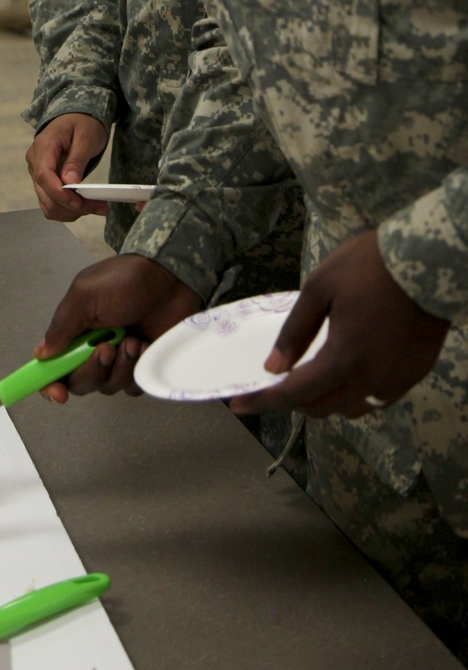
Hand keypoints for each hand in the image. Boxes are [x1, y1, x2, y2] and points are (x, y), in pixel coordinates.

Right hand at [26, 113, 109, 220]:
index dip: (58, 193)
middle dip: (72, 206)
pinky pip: (51, 204)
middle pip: (45, 194)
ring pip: (48, 204)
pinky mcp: (45, 183)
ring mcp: (38, 174)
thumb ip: (77, 159)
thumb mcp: (86, 136)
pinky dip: (68, 210)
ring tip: (96, 207)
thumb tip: (69, 182)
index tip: (78, 203)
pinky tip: (85, 206)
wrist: (75, 119)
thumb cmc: (82, 123)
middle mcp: (35, 162)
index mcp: (43, 146)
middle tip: (100, 207)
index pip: (43, 175)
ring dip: (71, 212)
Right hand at [35, 254, 201, 401]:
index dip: (50, 384)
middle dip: (92, 370)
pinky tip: (146, 345)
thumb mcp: (86, 295)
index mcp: (73, 331)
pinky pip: (132, 387)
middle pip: (80, 382)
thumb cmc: (125, 282)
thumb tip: (40, 355)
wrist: (171, 279)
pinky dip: (137, 370)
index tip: (59, 392)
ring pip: (108, 386)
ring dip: (119, 366)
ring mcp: (118, 359)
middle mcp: (91, 349)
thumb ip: (62, 326)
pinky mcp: (142, 366)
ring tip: (133, 339)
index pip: (52, 367)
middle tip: (106, 348)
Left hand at [231, 227, 450, 419]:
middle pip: (322, 407)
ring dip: (324, 400)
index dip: (264, 401)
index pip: (295, 394)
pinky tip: (346, 372)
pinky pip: (376, 398)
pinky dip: (353, 393)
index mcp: (344, 361)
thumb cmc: (369, 267)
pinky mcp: (414, 374)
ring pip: (351, 408)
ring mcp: (396, 382)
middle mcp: (370, 381)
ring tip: (308, 380)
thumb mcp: (319, 288)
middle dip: (292, 402)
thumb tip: (274, 367)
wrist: (431, 261)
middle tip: (272, 386)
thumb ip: (295, 331)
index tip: (239, 404)